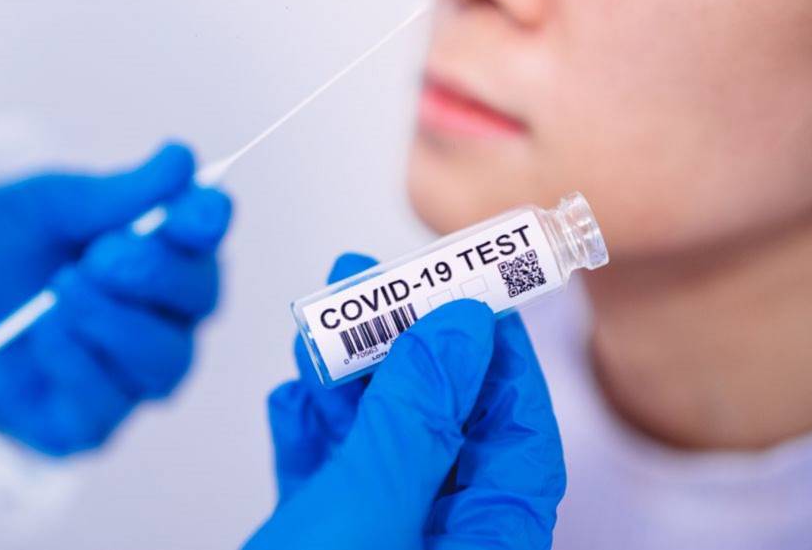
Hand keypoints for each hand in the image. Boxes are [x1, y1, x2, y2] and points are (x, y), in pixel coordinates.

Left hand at [0, 143, 231, 455]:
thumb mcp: (47, 205)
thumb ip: (117, 194)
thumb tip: (182, 160)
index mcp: (159, 251)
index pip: (205, 239)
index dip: (207, 224)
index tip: (198, 207)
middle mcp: (159, 316)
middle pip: (201, 303)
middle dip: (158, 275)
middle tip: (105, 254)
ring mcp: (127, 375)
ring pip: (165, 362)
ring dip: (116, 323)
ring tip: (61, 289)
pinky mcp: (86, 423)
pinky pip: (106, 407)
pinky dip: (76, 365)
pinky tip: (42, 335)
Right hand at [245, 254, 565, 549]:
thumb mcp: (370, 512)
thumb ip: (415, 421)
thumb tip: (457, 333)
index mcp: (485, 540)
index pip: (517, 433)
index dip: (496, 356)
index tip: (467, 292)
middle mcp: (440, 542)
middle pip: (440, 427)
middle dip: (402, 352)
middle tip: (371, 288)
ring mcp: (381, 544)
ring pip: (378, 447)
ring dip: (346, 385)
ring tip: (318, 331)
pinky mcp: (321, 548)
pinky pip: (330, 480)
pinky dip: (311, 436)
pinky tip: (294, 400)